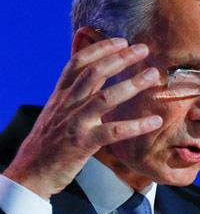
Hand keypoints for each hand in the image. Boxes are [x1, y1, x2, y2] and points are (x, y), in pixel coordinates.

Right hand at [4, 36, 162, 199]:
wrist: (30, 172)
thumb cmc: (49, 141)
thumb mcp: (57, 111)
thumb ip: (74, 92)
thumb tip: (93, 73)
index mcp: (60, 95)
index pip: (77, 63)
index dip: (100, 49)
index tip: (121, 41)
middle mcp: (67, 105)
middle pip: (94, 74)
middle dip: (119, 59)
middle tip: (143, 49)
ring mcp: (75, 123)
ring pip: (104, 98)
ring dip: (131, 84)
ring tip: (152, 75)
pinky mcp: (83, 144)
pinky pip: (113, 132)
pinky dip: (136, 125)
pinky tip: (155, 121)